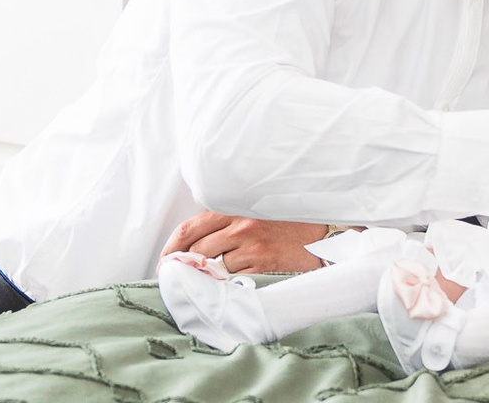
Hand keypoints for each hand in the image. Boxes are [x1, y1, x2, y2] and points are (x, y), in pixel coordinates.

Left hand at [159, 210, 327, 273]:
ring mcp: (252, 245)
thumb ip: (228, 220)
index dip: (171, 248)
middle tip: (177, 278)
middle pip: (197, 250)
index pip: (190, 228)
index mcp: (235, 207)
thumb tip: (194, 244)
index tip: (164, 262)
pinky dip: (231, 281)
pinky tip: (238, 279)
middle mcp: (240, 225)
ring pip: (214, 267)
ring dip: (210, 275)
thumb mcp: (255, 210)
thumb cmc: (287, 221)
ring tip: (211, 279)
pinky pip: (234, 277)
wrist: (324, 232)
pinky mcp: (262, 264)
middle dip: (184, 266)